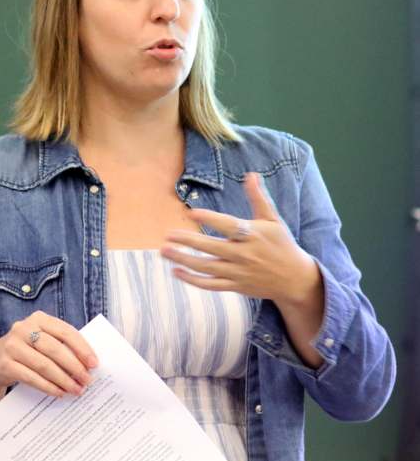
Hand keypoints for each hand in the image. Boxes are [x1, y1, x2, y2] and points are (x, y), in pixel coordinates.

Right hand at [0, 311, 98, 412]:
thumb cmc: (27, 349)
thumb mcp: (40, 339)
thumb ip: (60, 344)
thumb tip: (88, 363)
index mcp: (39, 318)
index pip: (65, 331)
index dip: (82, 348)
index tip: (94, 363)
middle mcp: (24, 328)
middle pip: (55, 349)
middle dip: (74, 367)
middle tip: (88, 381)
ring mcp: (12, 346)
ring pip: (44, 365)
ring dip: (63, 380)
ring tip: (76, 389)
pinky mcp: (5, 364)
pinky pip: (31, 377)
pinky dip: (48, 386)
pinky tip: (59, 393)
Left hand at [160, 172, 320, 306]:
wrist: (294, 278)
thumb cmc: (281, 243)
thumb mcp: (272, 219)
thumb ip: (258, 197)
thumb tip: (251, 174)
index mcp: (252, 235)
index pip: (228, 226)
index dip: (210, 218)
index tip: (191, 213)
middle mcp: (244, 254)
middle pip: (212, 248)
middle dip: (188, 242)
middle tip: (168, 235)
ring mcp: (238, 272)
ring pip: (207, 268)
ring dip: (184, 260)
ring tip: (165, 251)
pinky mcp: (236, 286)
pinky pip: (211, 285)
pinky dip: (193, 280)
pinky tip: (176, 272)